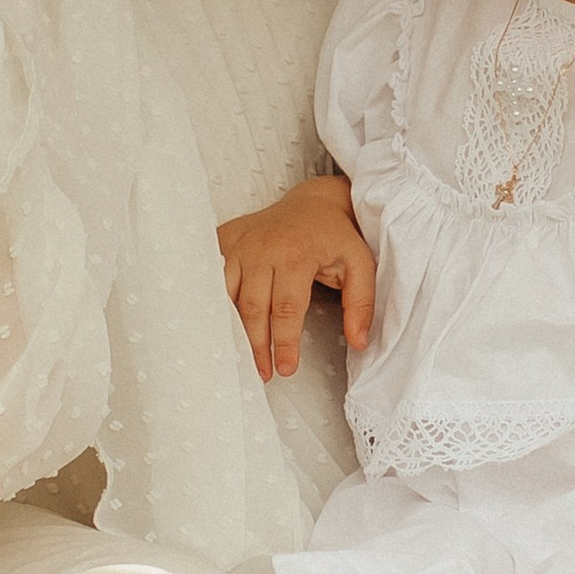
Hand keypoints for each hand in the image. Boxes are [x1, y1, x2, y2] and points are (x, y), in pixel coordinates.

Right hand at [216, 174, 377, 379]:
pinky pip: (213, 275)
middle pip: (252, 307)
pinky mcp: (225, 238)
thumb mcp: (361, 265)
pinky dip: (213, 300)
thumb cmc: (336, 236)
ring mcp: (239, 242)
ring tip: (242, 355)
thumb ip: (361, 303)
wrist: (313, 202)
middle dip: (257, 345)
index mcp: (295, 254)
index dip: (285, 343)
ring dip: (233, 328)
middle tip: (264, 371)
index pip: (286, 310)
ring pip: (227, 295)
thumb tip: (359, 341)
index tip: (286, 369)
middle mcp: (262, 248)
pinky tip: (218, 322)